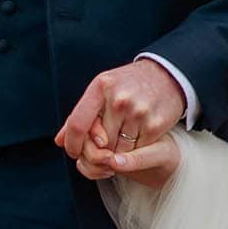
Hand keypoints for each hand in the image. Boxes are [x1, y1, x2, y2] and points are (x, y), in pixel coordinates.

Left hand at [58, 59, 185, 175]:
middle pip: (98, 142)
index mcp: (101, 87)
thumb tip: (60, 142)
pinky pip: (138, 151)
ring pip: (118, 151)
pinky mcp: (155, 124)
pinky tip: (137, 140)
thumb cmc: (128, 84)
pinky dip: (135, 152)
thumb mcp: (102, 90)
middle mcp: (119, 99)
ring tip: (121, 142)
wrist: (167, 75)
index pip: (78, 124)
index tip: (73, 152)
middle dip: (98, 150)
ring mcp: (138, 112)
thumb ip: (80, 115)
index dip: (72, 143)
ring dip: (117, 153)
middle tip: (103, 148)